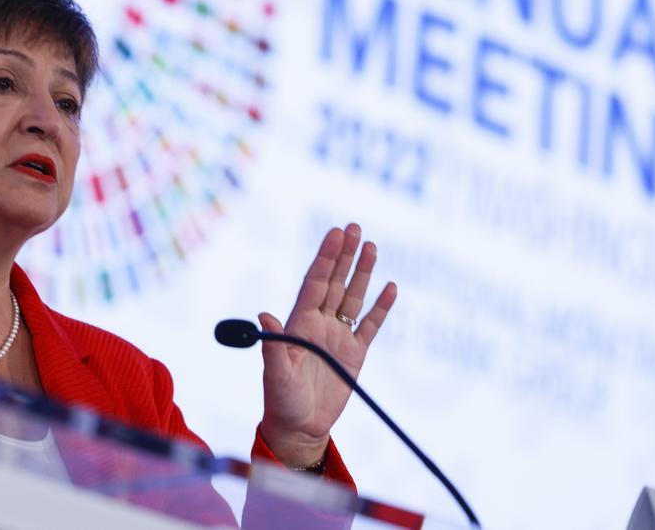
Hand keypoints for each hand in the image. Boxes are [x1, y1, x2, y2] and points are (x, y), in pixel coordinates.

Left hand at [257, 223, 396, 466]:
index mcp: (299, 323)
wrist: (299, 428)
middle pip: (335, 282)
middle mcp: (319, 323)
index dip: (325, 258)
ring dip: (362, 273)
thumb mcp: (275, 374)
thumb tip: (264, 313)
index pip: (315, 282)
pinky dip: (381, 307)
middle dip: (344, 255)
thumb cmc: (281, 400)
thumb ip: (273, 345)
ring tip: (371, 246)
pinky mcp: (355, 354)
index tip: (335, 233)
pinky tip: (390, 287)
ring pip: (353, 297)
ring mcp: (338, 336)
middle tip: (354, 227)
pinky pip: (370, 325)